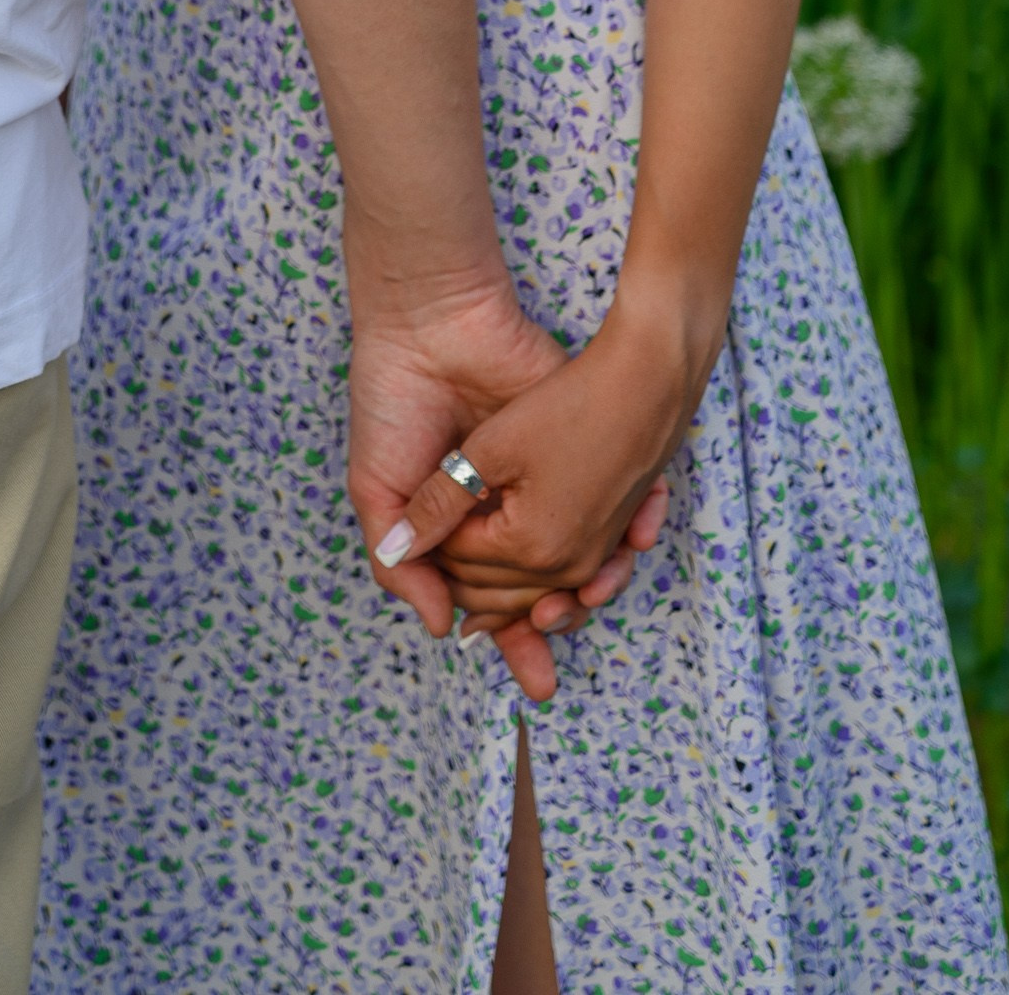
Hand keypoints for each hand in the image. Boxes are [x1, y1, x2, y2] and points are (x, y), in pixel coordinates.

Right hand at [346, 267, 654, 688]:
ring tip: (580, 607)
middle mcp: (510, 507)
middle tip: (551, 673)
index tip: (531, 676)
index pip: (495, 595)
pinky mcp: (581, 447)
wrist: (430, 331)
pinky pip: (618, 503)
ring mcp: (549, 479)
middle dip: (552, 629)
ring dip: (595, 588)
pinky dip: (630, 534)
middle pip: (546, 587)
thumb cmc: (393, 406)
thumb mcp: (377, 492)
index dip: (512, 635)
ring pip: (590, 554)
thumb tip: (443, 629)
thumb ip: (401, 564)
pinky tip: (623, 553)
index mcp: (463, 522)